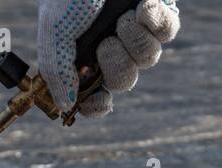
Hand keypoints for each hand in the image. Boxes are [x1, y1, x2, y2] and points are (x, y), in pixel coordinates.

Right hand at [37, 0, 180, 117]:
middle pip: (124, 80)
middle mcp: (113, 46)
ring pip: (148, 59)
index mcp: (86, 54)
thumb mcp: (54, 29)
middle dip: (116, 63)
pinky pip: (167, 32)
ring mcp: (138, 31)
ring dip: (133, 39)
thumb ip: (57, 69)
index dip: (97, 105)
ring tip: (122, 17)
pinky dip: (154, 21)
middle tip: (106, 41)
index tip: (97, 101)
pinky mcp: (159, 13)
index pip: (95, 94)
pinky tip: (141, 7)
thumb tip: (65, 105)